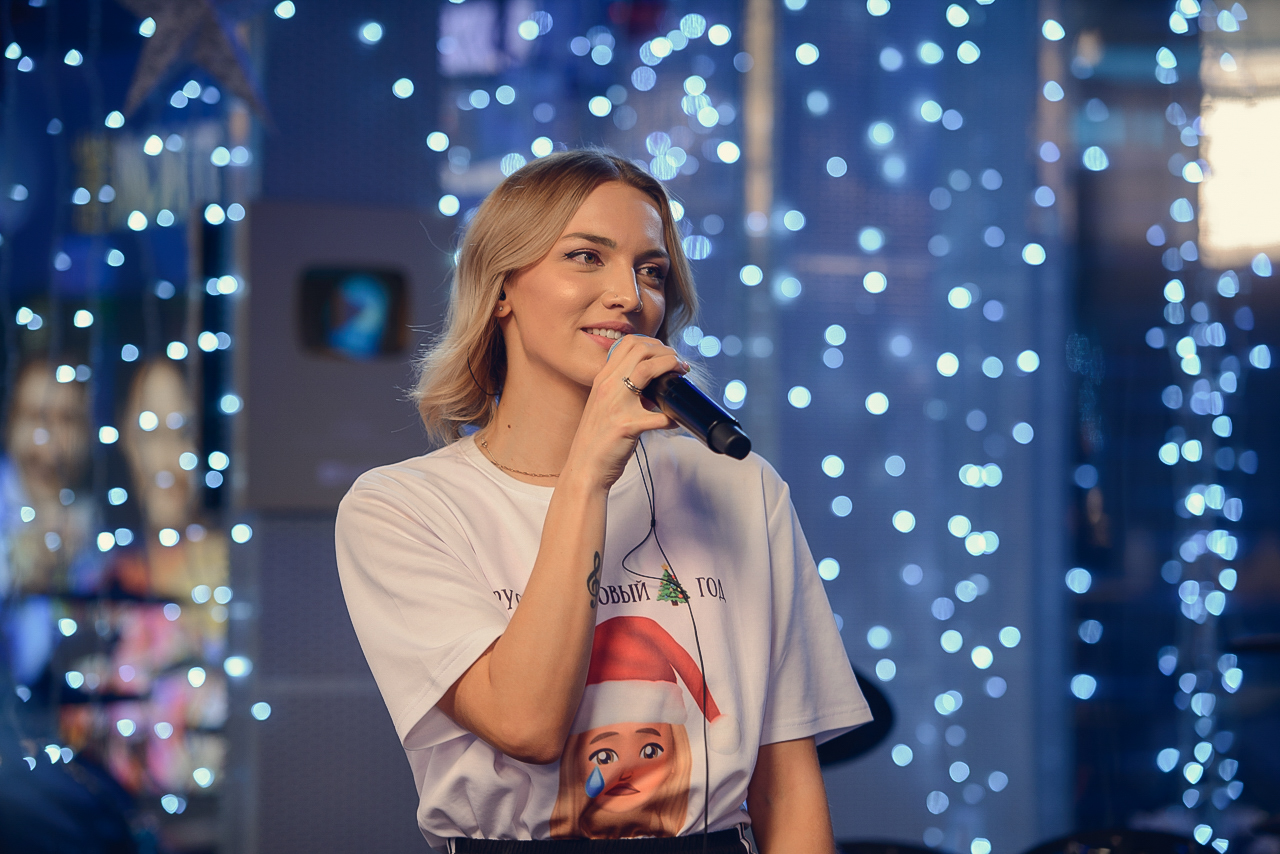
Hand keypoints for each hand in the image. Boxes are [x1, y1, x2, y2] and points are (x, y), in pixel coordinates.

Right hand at [562, 335, 689, 490]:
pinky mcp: (626, 426)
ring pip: (648, 369)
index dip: (653, 343)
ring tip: (681, 375)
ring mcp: (616, 405)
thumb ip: (622, 391)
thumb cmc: (597, 439)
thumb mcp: (604, 405)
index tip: (665, 353)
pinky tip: (674, 421)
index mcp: (602, 379)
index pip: (628, 344)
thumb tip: (653, 388)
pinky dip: (671, 417)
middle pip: (641, 350)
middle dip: (667, 352)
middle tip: (679, 364)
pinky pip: (659, 416)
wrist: (584, 468)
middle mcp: (607, 387)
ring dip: (671, 367)